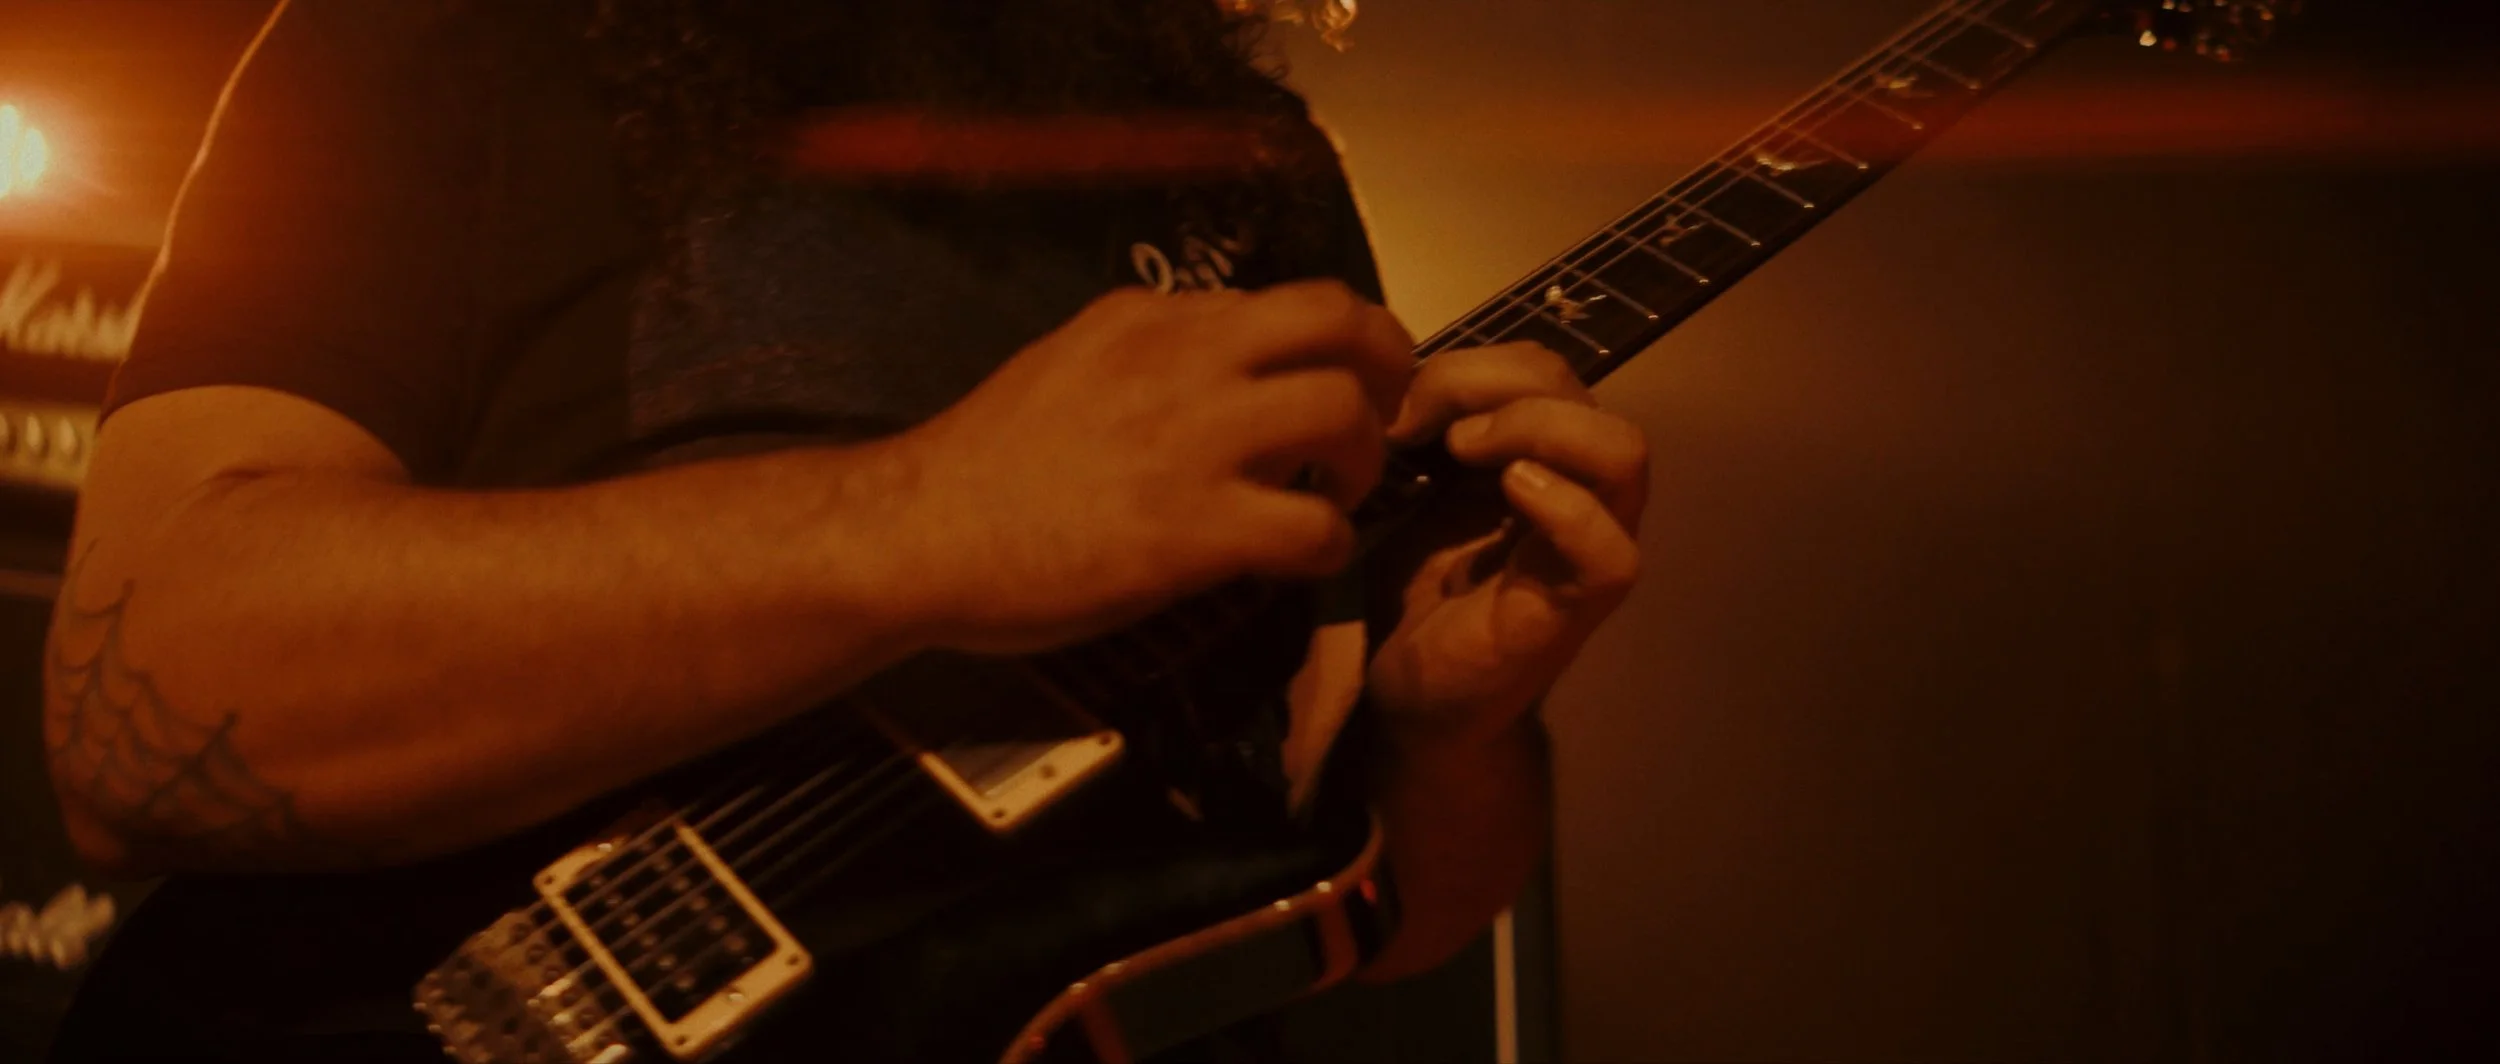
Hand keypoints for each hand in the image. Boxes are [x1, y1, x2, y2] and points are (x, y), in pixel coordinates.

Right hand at [897, 281, 1413, 654]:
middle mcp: (1184, 359)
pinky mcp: (1196, 529)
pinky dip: (1332, 544)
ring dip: (1365, 457)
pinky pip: (1315, 526)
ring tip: (1340, 492)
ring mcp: (1194, 441)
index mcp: (1150, 319)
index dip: (1329, 343)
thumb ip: (1146, 358)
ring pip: (1343, 412)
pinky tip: (1306, 559)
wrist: (920, 531)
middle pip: (1338, 319)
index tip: (1332, 381)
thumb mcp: (1068, 363)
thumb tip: (1214, 373)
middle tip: (1386, 411)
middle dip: (1387, 362)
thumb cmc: (983, 463)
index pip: (1280, 301)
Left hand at [1366, 342, 1648, 748]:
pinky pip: (1610, 549)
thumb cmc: (1415, 591)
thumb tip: (1400, 378)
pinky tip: (1509, 492)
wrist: (1409, 695)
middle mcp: (1581, 492)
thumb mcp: (1412, 492)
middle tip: (1421, 423)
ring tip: (1464, 451)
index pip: (1543, 370)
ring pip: (1621, 452)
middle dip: (1493, 384)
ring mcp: (1590, 547)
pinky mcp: (1578, 606)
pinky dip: (1565, 507)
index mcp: (1544, 458)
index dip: (1473, 365)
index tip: (1400, 401)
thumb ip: (1425, 431)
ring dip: (1537, 428)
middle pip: (1580, 392)